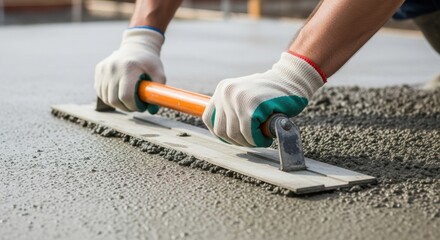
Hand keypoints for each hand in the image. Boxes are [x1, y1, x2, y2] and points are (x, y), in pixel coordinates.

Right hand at [94, 28, 164, 112]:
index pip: (125, 96)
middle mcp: (113, 67)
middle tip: (135, 105)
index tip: (141, 106)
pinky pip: (100, 91)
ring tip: (128, 100)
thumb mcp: (159, 73)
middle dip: (125, 107)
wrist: (137, 45)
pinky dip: (109, 97)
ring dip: (117, 103)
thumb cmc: (149, 61)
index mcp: (128, 67)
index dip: (133, 106)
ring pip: (105, 97)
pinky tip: (119, 94)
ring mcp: (104, 68)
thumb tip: (153, 111)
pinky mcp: (99, 69)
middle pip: (114, 99)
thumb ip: (158, 92)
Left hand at [202, 52, 325, 146]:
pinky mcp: (252, 105)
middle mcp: (226, 92)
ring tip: (260, 138)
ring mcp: (238, 98)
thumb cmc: (271, 94)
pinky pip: (248, 133)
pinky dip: (257, 140)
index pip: (209, 119)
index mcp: (222, 90)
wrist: (291, 80)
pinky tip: (265, 138)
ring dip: (249, 142)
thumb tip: (223, 134)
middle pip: (221, 130)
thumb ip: (232, 109)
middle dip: (237, 141)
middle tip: (252, 140)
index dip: (220, 134)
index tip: (234, 139)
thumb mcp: (244, 96)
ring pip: (234, 134)